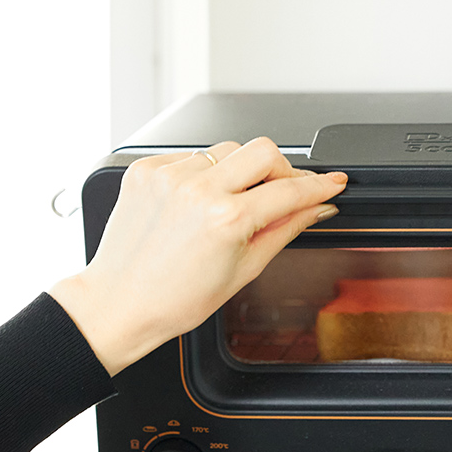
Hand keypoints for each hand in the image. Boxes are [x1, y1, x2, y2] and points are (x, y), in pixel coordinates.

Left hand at [50, 138, 347, 375]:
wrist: (119, 302)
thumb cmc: (174, 299)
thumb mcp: (243, 270)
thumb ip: (284, 229)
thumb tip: (315, 208)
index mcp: (226, 218)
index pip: (290, 190)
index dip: (319, 186)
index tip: (331, 182)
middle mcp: (197, 189)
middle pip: (263, 150)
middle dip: (282, 170)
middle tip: (282, 191)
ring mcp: (169, 176)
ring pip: (226, 149)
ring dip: (239, 171)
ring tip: (230, 204)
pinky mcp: (146, 170)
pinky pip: (190, 156)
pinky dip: (202, 174)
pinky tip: (196, 203)